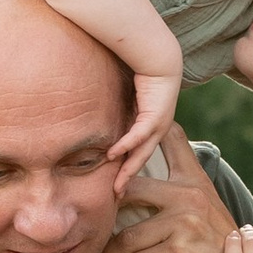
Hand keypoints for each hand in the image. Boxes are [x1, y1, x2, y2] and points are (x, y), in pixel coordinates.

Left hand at [96, 146, 239, 252]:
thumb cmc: (216, 244)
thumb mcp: (206, 206)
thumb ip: (181, 187)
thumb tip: (144, 175)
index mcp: (194, 179)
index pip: (171, 138)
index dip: (143, 131)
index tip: (116, 141)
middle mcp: (188, 195)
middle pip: (130, 188)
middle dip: (105, 211)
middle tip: (91, 228)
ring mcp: (183, 222)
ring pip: (127, 236)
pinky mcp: (178, 251)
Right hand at [110, 66, 180, 197]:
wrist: (159, 55)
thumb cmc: (141, 71)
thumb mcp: (126, 97)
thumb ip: (114, 110)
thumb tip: (93, 115)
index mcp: (153, 126)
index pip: (138, 153)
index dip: (126, 169)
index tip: (115, 185)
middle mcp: (159, 129)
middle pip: (141, 159)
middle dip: (128, 179)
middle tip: (116, 196)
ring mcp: (159, 124)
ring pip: (142, 153)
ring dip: (128, 171)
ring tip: (116, 187)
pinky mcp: (155, 115)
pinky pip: (138, 134)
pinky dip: (126, 145)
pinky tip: (113, 156)